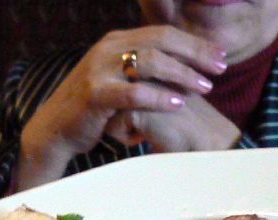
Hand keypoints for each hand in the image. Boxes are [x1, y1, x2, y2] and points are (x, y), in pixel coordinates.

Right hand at [16, 25, 227, 189]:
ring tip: (204, 87)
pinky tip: (178, 104)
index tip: (221, 56)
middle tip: (221, 69)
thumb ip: (144, 71)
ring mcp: (99, 69)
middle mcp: (108, 48)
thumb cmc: (95, 108)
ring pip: (148, 62)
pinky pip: (132, 92)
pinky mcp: (94, 94)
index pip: (163, 33)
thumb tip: (181, 69)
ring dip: (181, 74)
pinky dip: (158, 97)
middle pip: (160, 41)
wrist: (56, 128)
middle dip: (195, 54)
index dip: (194, 44)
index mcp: (118, 41)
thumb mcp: (119, 81)